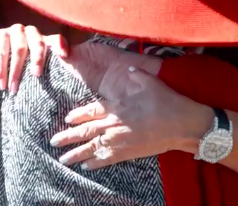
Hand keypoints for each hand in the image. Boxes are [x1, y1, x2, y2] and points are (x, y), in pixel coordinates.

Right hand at [0, 24, 67, 92]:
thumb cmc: (19, 66)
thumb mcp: (34, 67)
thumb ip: (47, 70)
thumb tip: (62, 86)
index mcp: (44, 40)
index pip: (56, 39)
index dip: (60, 46)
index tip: (64, 56)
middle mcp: (31, 32)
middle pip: (38, 43)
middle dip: (38, 59)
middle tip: (37, 75)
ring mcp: (15, 31)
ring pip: (19, 49)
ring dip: (16, 70)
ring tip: (13, 89)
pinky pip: (1, 52)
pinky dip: (1, 69)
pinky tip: (2, 83)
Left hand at [50, 66, 212, 169]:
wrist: (183, 124)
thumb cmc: (167, 101)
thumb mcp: (150, 82)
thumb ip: (136, 75)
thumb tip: (129, 69)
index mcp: (117, 107)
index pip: (91, 112)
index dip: (77, 116)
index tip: (66, 120)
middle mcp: (115, 125)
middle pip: (86, 132)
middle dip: (68, 137)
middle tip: (54, 142)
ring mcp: (121, 140)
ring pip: (93, 148)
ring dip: (76, 154)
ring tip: (62, 159)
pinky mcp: (130, 152)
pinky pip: (108, 159)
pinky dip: (95, 163)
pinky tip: (85, 167)